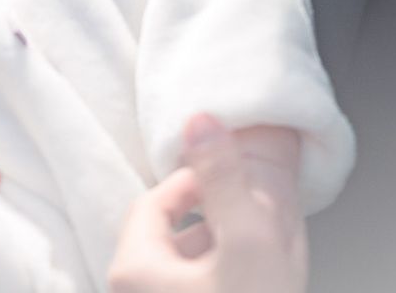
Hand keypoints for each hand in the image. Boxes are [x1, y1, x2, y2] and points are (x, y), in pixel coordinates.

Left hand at [108, 116, 307, 292]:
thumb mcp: (248, 242)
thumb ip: (223, 177)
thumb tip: (201, 120)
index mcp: (133, 268)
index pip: (155, 198)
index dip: (201, 183)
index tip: (238, 186)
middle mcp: (134, 291)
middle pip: (173, 231)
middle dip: (218, 218)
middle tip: (256, 222)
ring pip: (189, 262)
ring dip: (225, 249)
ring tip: (263, 256)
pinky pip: (199, 284)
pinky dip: (227, 274)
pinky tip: (258, 279)